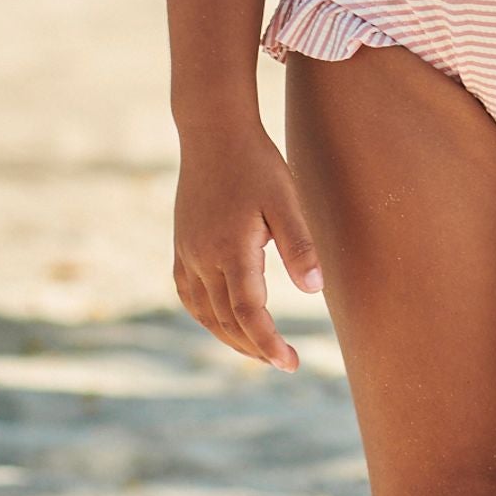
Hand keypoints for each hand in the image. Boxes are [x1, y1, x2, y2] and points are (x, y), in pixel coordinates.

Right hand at [172, 118, 324, 370]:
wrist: (212, 132)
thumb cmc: (256, 164)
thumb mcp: (286, 200)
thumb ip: (300, 246)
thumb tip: (314, 291)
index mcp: (231, 250)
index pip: (248, 313)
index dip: (269, 343)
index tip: (291, 363)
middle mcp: (203, 258)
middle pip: (226, 320)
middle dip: (254, 347)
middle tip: (284, 362)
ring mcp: (187, 253)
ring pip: (204, 313)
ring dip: (230, 337)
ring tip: (258, 350)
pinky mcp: (181, 246)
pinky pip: (189, 296)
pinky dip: (207, 317)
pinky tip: (223, 321)